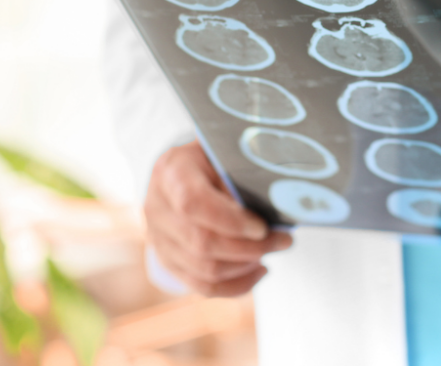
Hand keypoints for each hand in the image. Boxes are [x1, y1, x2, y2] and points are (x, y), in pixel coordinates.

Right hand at [144, 140, 292, 296]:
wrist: (181, 172)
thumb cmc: (211, 160)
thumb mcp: (225, 155)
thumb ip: (243, 177)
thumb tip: (279, 206)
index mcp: (171, 172)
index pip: (193, 203)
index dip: (230, 220)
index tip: (262, 227)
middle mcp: (157, 207)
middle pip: (202, 242)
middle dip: (250, 247)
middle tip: (283, 240)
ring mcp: (159, 238)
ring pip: (204, 269)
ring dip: (246, 266)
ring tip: (273, 249)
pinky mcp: (168, 261)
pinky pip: (202, 286)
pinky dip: (236, 284)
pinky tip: (259, 270)